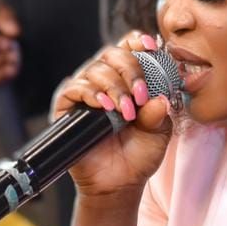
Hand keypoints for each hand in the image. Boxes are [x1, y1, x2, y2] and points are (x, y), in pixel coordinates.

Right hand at [54, 31, 174, 200]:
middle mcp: (105, 81)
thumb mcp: (158, 132)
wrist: (120, 183)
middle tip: (141, 94)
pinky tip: (105, 106)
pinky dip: (92, 93)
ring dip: (114, 86)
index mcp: (128, 79)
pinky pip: (74, 87)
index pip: (128, 48)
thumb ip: (159, 113)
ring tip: (126, 111)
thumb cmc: (139, 154)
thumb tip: (159, 99)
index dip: (137, 42)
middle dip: (130, 69)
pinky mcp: (67, 107)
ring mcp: (85, 93)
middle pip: (112, 53)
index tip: (150, 46)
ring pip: (95, 69)